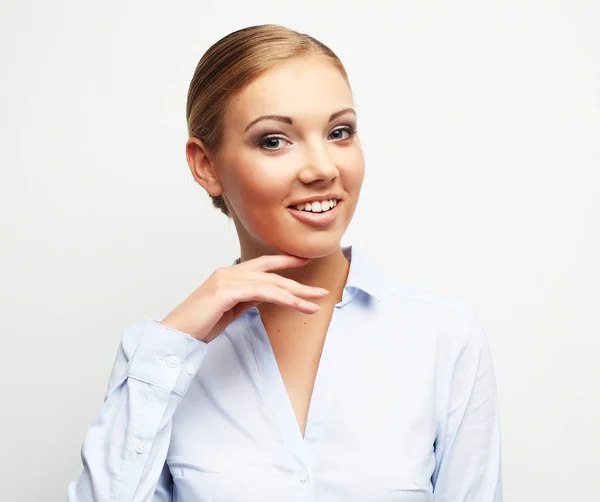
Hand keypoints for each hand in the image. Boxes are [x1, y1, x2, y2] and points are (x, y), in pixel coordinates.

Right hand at [158, 254, 328, 341]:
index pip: (263, 265)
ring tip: (315, 303)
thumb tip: (268, 295)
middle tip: (320, 291)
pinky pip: (262, 293)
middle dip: (298, 281)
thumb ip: (247, 298)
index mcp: (229, 274)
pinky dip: (283, 299)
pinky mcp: (226, 291)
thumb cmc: (200, 324)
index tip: (304, 262)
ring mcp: (227, 279)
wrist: (176, 334)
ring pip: (270, 283)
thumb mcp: (230, 309)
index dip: (285, 262)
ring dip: (296, 294)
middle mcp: (229, 272)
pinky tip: (297, 305)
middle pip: (272, 273)